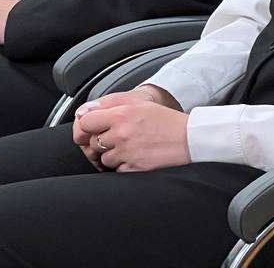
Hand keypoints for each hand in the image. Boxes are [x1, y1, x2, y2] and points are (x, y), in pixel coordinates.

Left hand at [73, 86, 187, 171]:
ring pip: (105, 159)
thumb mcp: (138, 103)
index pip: (85, 123)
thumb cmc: (166, 121)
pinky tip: (137, 157)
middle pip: (94, 142)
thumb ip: (109, 104)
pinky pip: (118, 170)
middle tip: (120, 137)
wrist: (189, 139)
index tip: (95, 128)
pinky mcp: (134, 169)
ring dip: (114, 155)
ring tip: (132, 147)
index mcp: (121, 114)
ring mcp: (127, 153)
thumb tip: (85, 112)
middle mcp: (121, 134)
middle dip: (103, 141)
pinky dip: (125, 166)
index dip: (88, 127)